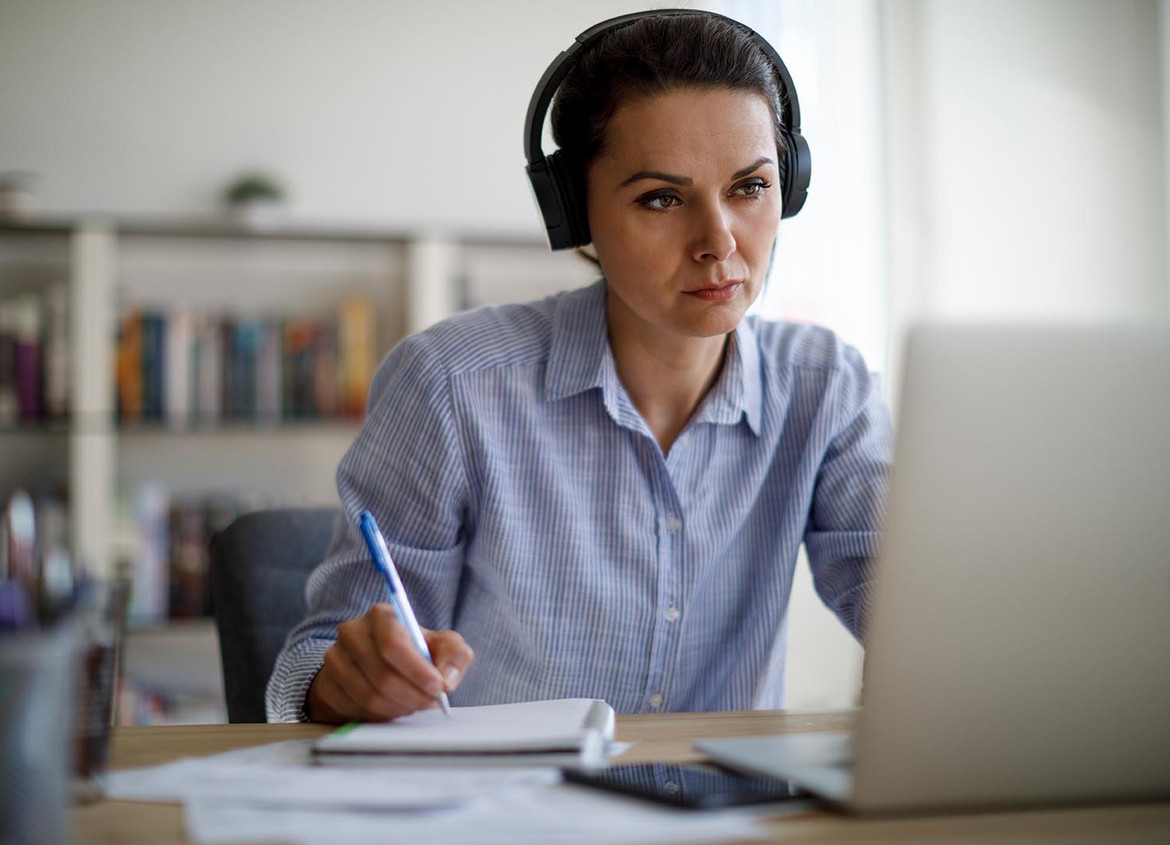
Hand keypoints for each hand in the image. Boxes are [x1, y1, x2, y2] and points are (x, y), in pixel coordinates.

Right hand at [307, 604, 473, 722]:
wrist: (381, 665)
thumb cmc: (416, 652)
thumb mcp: (443, 646)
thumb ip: (455, 655)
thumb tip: (446, 678)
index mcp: (381, 615)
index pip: (393, 643)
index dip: (417, 670)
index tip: (437, 687)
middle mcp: (352, 632)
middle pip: (382, 674)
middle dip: (412, 694)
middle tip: (430, 702)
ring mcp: (335, 659)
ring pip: (369, 696)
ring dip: (399, 707)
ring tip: (414, 703)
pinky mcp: (327, 685)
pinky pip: (356, 709)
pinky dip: (381, 714)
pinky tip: (393, 706)